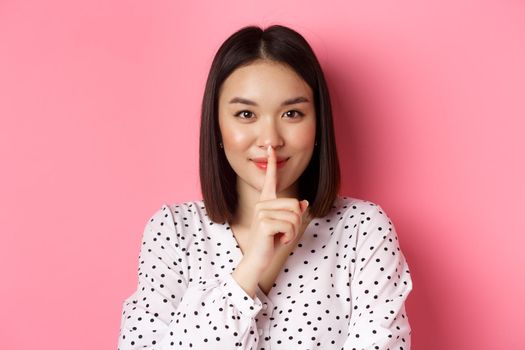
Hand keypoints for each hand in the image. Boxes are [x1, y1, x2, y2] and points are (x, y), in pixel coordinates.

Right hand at [241, 145, 308, 272]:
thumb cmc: (270, 243)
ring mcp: (262, 212)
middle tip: (284, 233)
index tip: (271, 149)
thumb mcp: (285, 227)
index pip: (270, 180)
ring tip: (280, 238)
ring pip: (294, 216)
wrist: (256, 260)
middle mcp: (262, 204)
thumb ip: (294, 214)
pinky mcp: (264, 222)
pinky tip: (278, 241)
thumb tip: (304, 203)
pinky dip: (289, 237)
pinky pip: (290, 226)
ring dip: (293, 232)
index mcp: (266, 202)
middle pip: (295, 204)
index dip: (272, 164)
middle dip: (296, 222)